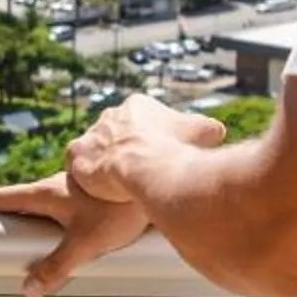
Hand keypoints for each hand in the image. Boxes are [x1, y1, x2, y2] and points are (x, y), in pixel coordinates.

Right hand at [0, 171, 151, 296]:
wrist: (155, 181)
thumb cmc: (119, 210)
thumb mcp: (85, 244)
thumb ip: (56, 267)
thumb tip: (28, 290)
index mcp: (45, 194)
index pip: (0, 197)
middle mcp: (55, 188)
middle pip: (16, 199)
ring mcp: (74, 190)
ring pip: (42, 204)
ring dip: (26, 215)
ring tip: (19, 234)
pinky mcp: (93, 195)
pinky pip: (64, 208)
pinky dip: (53, 219)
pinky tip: (66, 232)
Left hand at [65, 94, 225, 202]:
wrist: (147, 166)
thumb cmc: (174, 148)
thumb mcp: (200, 133)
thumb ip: (207, 129)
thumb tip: (219, 131)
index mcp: (137, 106)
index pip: (140, 123)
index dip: (147, 142)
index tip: (153, 158)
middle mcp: (110, 115)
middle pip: (115, 136)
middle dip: (124, 152)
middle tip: (134, 175)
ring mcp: (91, 134)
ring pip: (96, 150)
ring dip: (104, 165)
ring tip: (114, 186)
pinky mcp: (77, 154)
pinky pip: (78, 165)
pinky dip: (86, 177)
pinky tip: (96, 189)